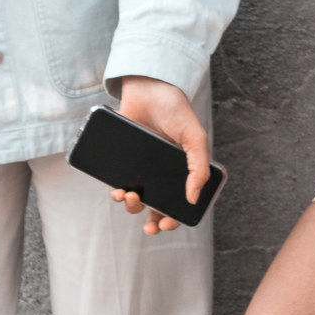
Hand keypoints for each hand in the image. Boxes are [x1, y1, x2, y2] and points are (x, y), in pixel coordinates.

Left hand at [108, 76, 209, 233]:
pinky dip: (116, 191)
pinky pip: (116, 182)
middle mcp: (160, 172)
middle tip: (149, 227)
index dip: (174, 218)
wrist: (147, 87)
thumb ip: (198, 168)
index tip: (166, 225)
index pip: (179, 201)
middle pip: (155, 206)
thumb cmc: (176, 110)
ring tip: (129, 197)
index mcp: (181, 170)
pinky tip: (117, 190)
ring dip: (131, 206)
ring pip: (134, 198)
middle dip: (151, 221)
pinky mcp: (120, 160)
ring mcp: (139, 167)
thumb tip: (193, 198)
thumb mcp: (195, 138)